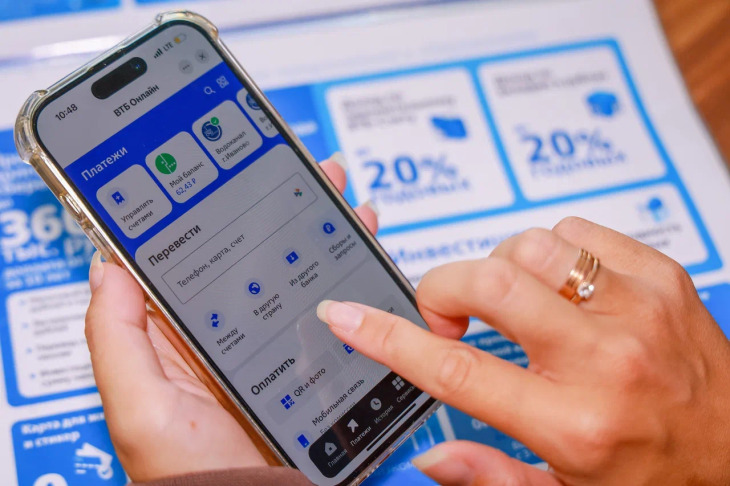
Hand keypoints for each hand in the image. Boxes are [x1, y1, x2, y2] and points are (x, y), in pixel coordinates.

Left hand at [85, 155, 376, 481]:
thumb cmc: (193, 473)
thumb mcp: (140, 405)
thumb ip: (117, 336)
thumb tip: (107, 263)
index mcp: (186, 336)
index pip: (200, 256)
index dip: (216, 208)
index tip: (235, 166)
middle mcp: (233, 333)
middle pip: (259, 254)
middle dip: (283, 205)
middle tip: (301, 165)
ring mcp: (278, 344)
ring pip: (300, 269)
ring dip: (322, 227)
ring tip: (339, 190)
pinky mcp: (315, 359)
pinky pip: (336, 305)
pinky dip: (352, 271)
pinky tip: (364, 242)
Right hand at [317, 218, 729, 484]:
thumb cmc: (658, 476)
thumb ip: (490, 476)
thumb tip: (431, 457)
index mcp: (572, 425)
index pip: (455, 371)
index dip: (389, 338)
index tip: (348, 315)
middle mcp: (605, 360)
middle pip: (490, 284)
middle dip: (443, 287)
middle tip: (447, 313)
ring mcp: (638, 309)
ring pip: (532, 246)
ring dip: (500, 267)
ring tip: (511, 302)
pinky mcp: (661, 276)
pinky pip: (578, 233)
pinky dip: (551, 252)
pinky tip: (560, 287)